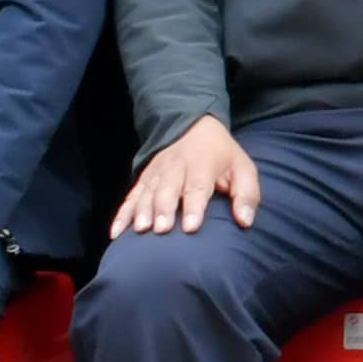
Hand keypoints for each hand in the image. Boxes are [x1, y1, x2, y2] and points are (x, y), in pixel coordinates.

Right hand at [119, 120, 258, 235]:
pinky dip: (122, 214)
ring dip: (142, 211)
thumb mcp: (243, 169)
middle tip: (161, 230)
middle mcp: (176, 167)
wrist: (195, 127)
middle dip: (163, 209)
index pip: (197, 187)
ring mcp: (157, 173)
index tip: (190, 227)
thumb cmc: (222, 156)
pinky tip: (116, 233)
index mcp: (202, 164)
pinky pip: (130, 197)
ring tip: (141, 230)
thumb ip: (246, 195)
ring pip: (147, 193)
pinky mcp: (144, 179)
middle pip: (168, 190)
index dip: (193, 207)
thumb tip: (246, 221)